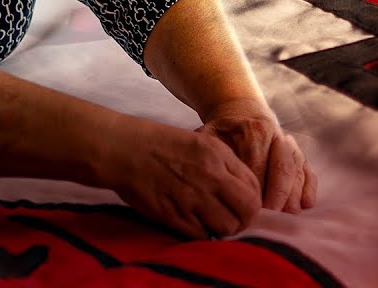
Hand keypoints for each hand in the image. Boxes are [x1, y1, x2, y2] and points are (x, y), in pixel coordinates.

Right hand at [99, 119, 261, 238]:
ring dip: (223, 229)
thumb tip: (242, 189)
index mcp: (217, 154)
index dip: (252, 200)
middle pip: (247, 210)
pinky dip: (201, 234)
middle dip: (244, 219)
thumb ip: (224, 163)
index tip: (242, 205)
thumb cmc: (159, 144)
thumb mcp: (200, 142)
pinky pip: (201, 235)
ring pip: (227, 227)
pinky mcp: (174, 215)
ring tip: (212, 223)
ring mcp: (192, 197)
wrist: (124, 149)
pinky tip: (193, 224)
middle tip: (233, 219)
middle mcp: (210, 176)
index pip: (254, 187)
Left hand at [196, 98, 316, 212]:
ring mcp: (290, 145)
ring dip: (294, 194)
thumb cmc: (224, 130)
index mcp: (254, 131)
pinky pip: (308, 170)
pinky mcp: (299, 154)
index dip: (255, 188)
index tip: (250, 209)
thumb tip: (209, 181)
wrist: (242, 111)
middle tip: (272, 216)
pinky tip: (307, 204)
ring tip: (289, 215)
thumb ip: (211, 154)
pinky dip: (309, 188)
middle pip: (282, 168)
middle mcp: (276, 136)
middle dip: (279, 194)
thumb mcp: (211, 134)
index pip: (257, 164)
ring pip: (297, 170)